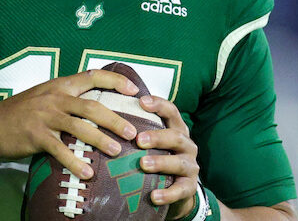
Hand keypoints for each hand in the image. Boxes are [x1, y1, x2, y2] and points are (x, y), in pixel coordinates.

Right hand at [0, 70, 140, 178]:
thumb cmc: (22, 111)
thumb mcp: (46, 95)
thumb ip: (68, 97)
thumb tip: (98, 106)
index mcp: (60, 85)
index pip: (92, 75)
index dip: (115, 80)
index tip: (134, 90)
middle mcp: (55, 97)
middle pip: (91, 106)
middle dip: (114, 119)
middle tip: (132, 132)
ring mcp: (45, 116)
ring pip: (79, 126)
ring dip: (100, 140)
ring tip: (116, 152)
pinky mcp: (36, 135)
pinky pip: (60, 150)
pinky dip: (74, 162)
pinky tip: (86, 172)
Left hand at [135, 95, 199, 218]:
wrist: (178, 189)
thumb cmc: (159, 158)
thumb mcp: (153, 143)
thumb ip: (139, 130)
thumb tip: (106, 114)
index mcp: (177, 130)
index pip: (171, 111)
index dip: (159, 104)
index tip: (141, 101)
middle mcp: (186, 145)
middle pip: (176, 137)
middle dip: (157, 137)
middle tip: (138, 139)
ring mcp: (190, 166)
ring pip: (179, 163)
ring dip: (161, 162)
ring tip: (143, 164)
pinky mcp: (190, 187)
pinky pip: (181, 190)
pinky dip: (168, 193)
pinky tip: (154, 196)